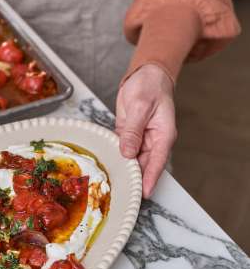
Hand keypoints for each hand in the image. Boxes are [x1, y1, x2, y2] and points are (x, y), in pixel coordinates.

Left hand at [115, 64, 176, 197]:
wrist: (145, 75)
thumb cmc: (150, 87)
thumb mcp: (140, 107)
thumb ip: (133, 131)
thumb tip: (128, 152)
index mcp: (163, 135)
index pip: (157, 162)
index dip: (151, 179)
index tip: (144, 193)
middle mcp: (153, 140)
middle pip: (144, 164)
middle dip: (135, 178)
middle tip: (122, 192)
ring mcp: (140, 138)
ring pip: (132, 159)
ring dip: (123, 168)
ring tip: (112, 184)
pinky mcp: (128, 134)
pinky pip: (122, 149)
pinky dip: (115, 155)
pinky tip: (105, 165)